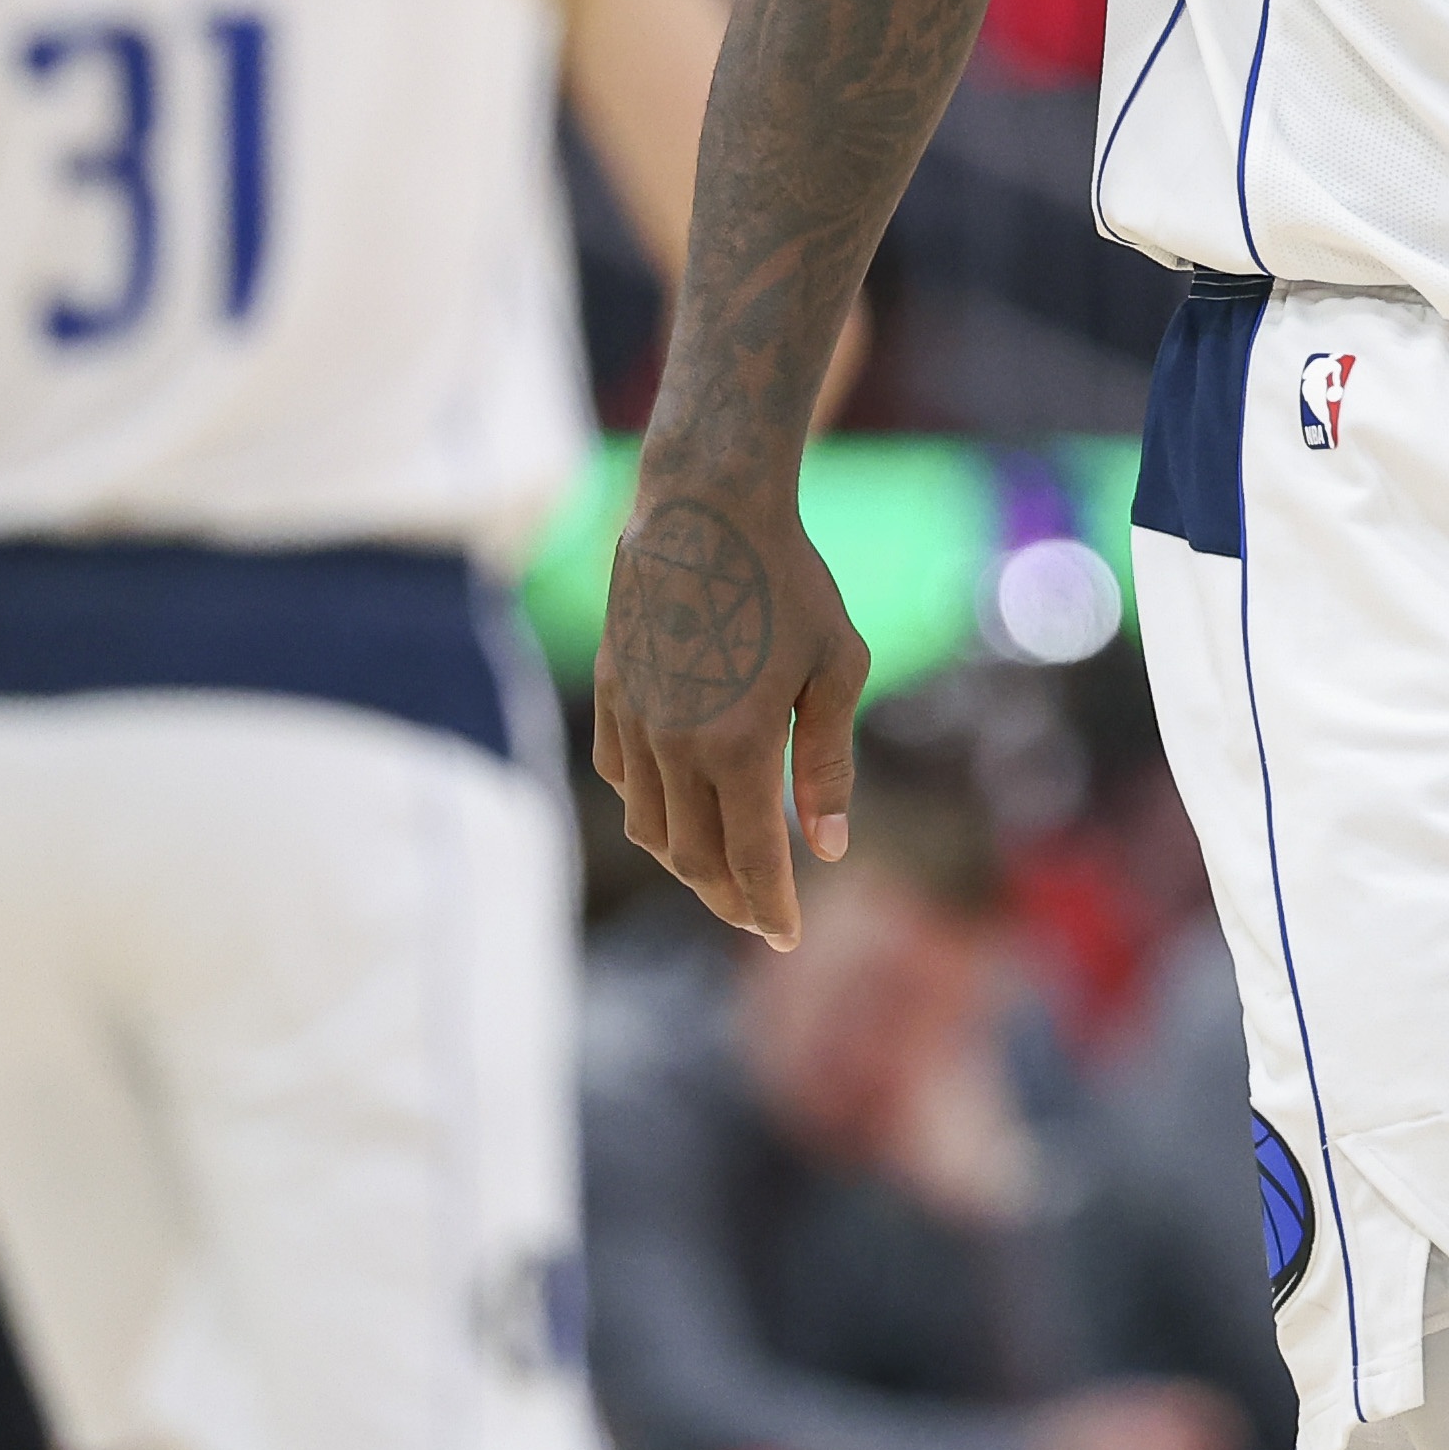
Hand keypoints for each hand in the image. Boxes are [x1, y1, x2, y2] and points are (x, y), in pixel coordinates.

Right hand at [590, 480, 871, 950]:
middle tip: (761, 917)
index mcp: (737, 747)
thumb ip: (828, 764)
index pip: (751, 860)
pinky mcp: (611, 693)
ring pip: (650, 828)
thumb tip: (826, 847)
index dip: (770, 908)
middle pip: (695, 858)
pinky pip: (623, 779)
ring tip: (724, 872)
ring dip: (687, 862)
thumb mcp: (837, 668)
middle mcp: (675, 746)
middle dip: (731, 899)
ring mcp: (635, 721)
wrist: (704, 511)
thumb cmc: (788, 584)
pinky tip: (679, 809)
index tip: (788, 938)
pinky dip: (650, 811)